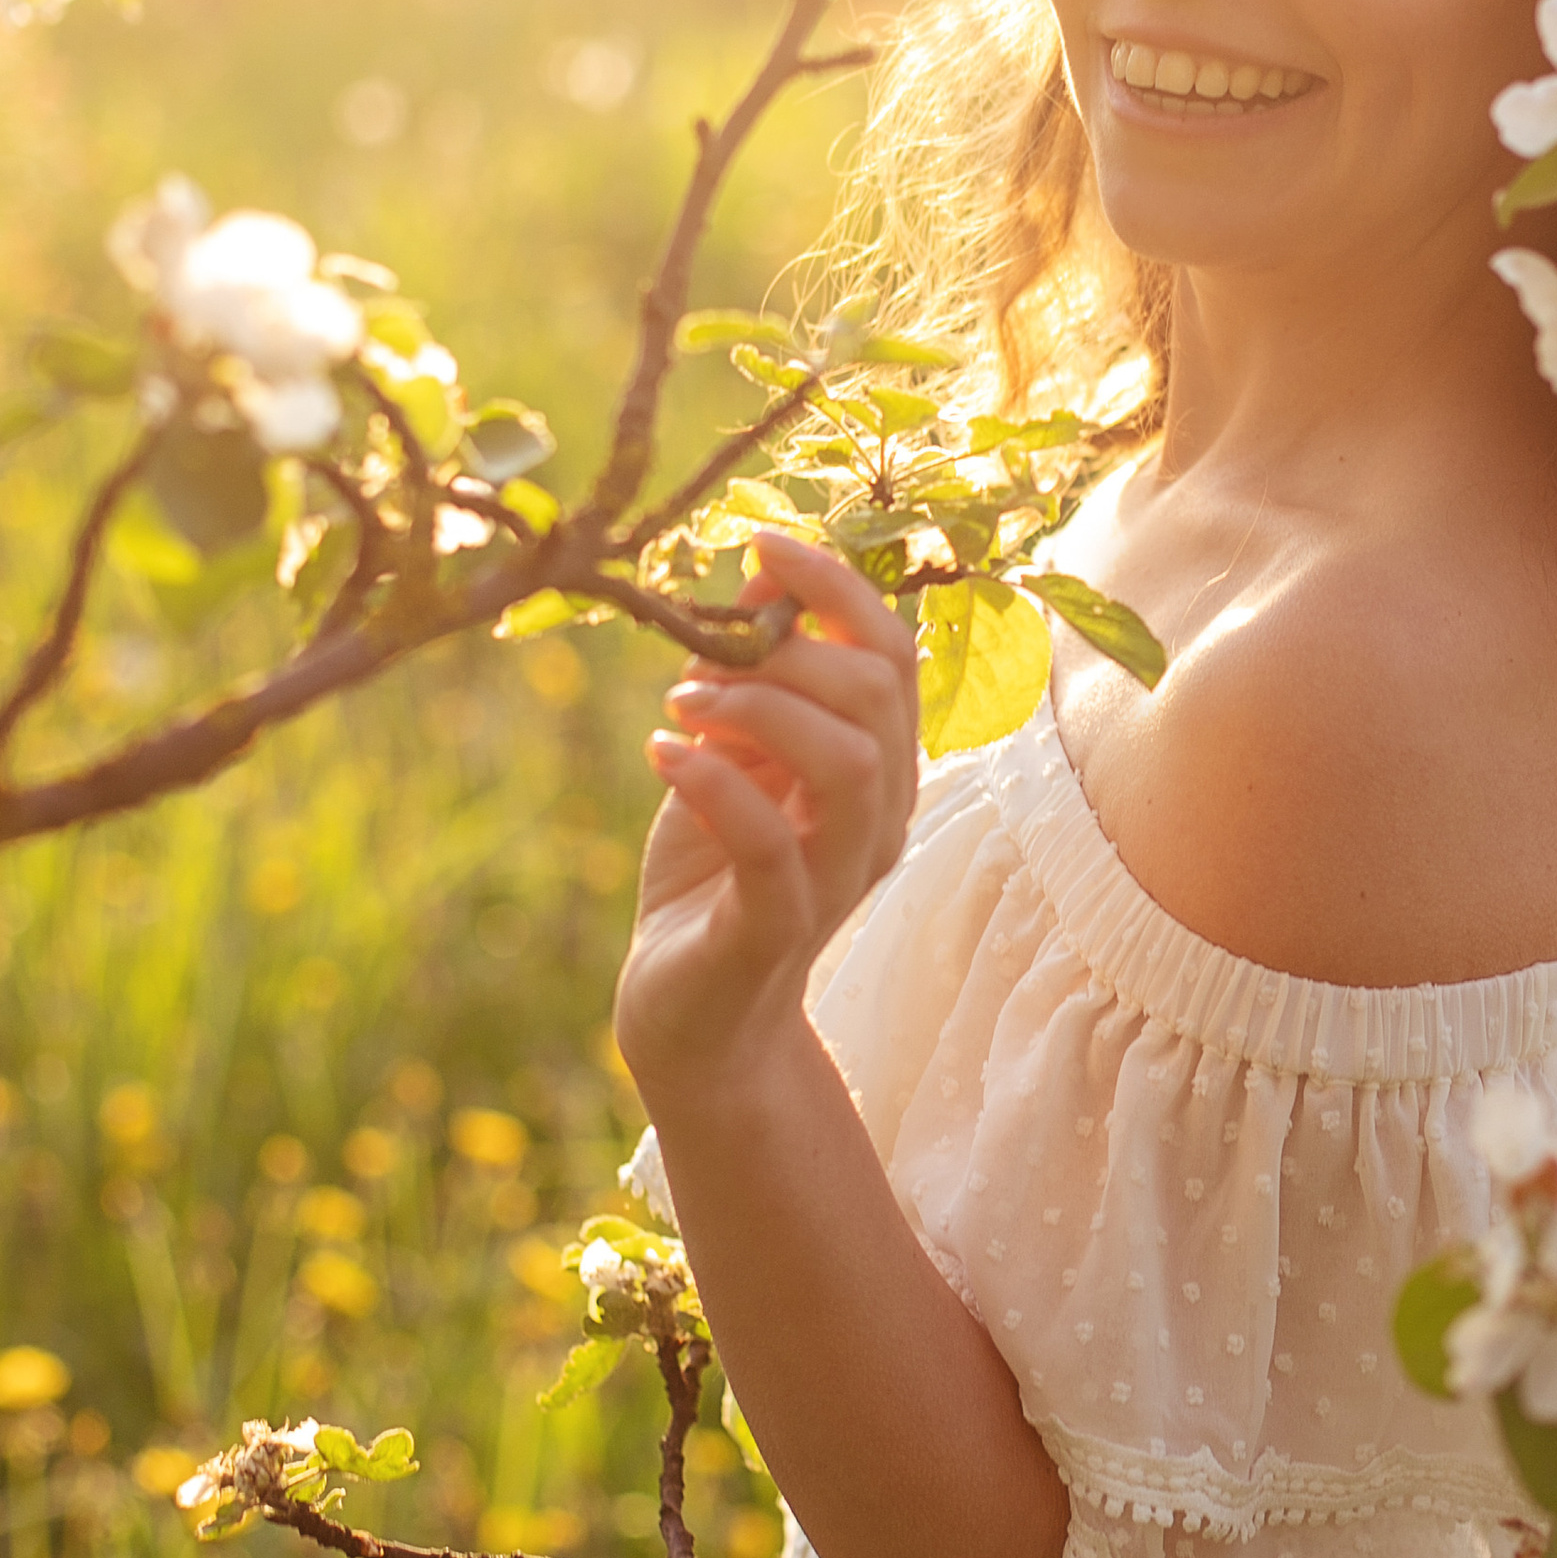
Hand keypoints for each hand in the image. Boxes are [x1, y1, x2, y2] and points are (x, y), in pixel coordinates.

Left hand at [614, 533, 918, 1112]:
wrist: (691, 1013)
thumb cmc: (715, 874)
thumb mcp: (734, 757)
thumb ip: (753, 677)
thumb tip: (759, 574)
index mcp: (879, 767)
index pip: (895, 653)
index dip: (838, 586)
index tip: (761, 544)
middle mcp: (878, 818)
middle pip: (879, 694)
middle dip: (787, 647)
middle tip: (701, 656)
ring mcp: (834, 877)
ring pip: (847, 761)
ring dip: (756, 706)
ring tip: (679, 703)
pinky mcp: (776, 928)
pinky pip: (768, 842)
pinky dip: (713, 781)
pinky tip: (661, 754)